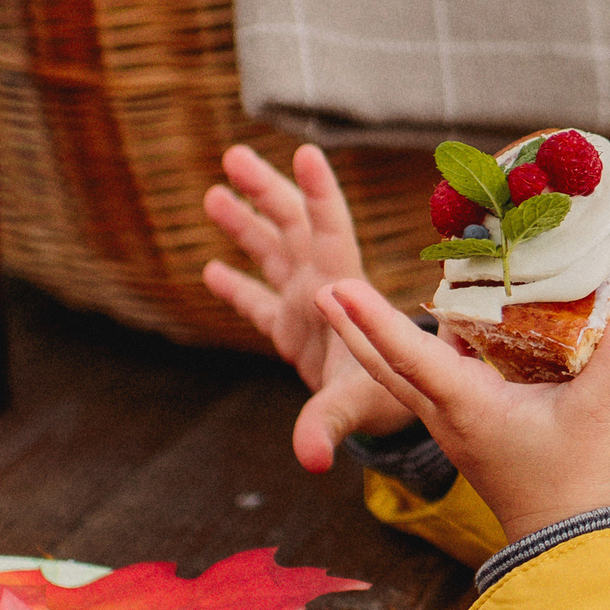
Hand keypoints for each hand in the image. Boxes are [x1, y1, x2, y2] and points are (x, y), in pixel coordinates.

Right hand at [202, 143, 415, 470]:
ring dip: (246, 224)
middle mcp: (322, 288)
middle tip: (234, 154)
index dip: (319, 192)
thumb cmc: (391, 401)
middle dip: (266, 190)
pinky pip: (258, 303)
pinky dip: (237, 287)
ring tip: (215, 192)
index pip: (330, 231)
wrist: (398, 417)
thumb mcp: (358, 406)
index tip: (308, 152)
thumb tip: (310, 457)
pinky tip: (210, 268)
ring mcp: (306, 308)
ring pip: (272, 253)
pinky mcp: (292, 334)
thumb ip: (329, 422)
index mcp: (341, 290)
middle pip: (292, 227)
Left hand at [316, 279, 609, 542]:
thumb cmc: (573, 479)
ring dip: (376, 338)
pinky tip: (441, 324)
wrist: (566, 537)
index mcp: (465, 407)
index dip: (374, 319)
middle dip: (352, 326)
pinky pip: (434, 380)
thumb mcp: (601, 417)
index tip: (337, 288)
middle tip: (322, 287)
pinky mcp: (472, 425)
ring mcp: (456, 421)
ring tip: (353, 301)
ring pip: (402, 375)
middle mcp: (448, 412)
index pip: (410, 357)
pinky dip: (420, 350)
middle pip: (386, 366)